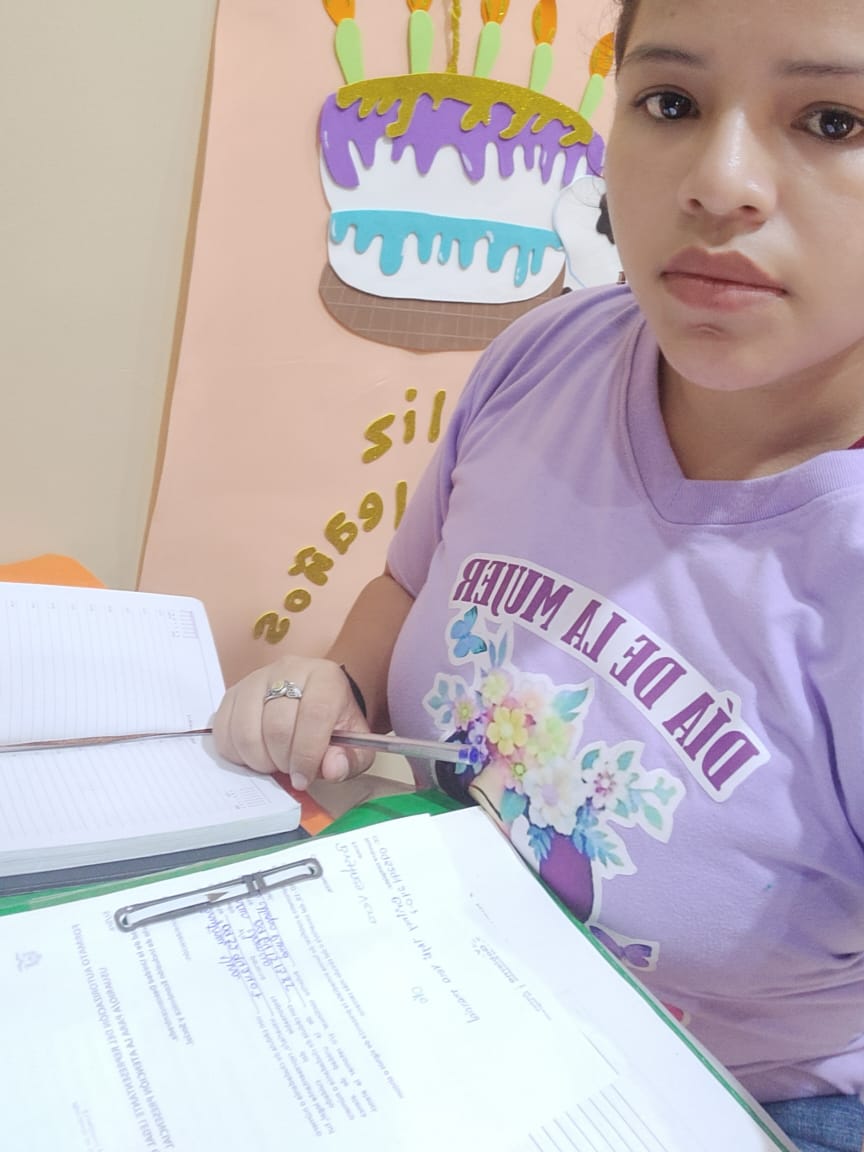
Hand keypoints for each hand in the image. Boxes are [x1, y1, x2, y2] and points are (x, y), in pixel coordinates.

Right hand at [213, 657, 374, 789]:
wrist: (313, 701)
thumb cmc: (333, 723)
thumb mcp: (354, 744)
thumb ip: (349, 759)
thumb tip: (331, 769)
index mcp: (326, 678)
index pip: (314, 714)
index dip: (307, 753)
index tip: (303, 778)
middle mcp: (289, 670)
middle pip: (276, 724)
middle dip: (281, 760)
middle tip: (288, 770)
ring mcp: (256, 678)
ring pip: (246, 728)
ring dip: (257, 759)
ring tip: (272, 763)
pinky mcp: (233, 692)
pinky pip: (223, 729)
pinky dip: (236, 753)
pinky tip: (254, 755)